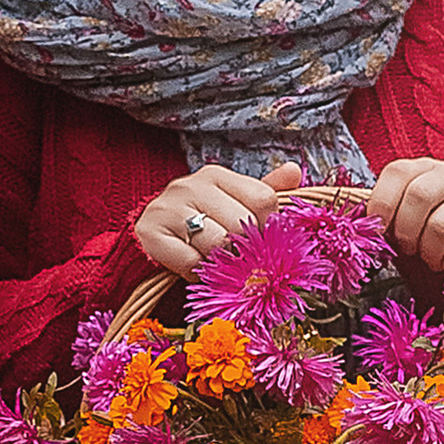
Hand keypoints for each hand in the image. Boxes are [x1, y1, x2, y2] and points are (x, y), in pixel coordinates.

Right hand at [132, 160, 304, 278]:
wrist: (149, 237)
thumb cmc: (200, 220)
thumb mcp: (233, 202)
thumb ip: (265, 190)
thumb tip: (295, 170)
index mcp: (215, 175)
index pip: (263, 199)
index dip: (267, 225)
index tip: (257, 237)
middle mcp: (190, 185)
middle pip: (241, 224)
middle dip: (243, 247)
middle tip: (234, 254)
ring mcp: (168, 208)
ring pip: (217, 244)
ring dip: (220, 262)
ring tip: (212, 259)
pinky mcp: (150, 233)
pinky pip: (190, 263)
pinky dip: (196, 272)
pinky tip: (192, 266)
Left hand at [371, 156, 443, 272]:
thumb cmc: (427, 223)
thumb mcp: (405, 210)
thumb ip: (384, 211)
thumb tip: (356, 225)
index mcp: (422, 166)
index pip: (398, 173)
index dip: (382, 204)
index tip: (380, 230)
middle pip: (419, 196)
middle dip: (406, 231)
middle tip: (407, 249)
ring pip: (441, 224)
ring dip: (428, 251)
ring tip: (429, 257)